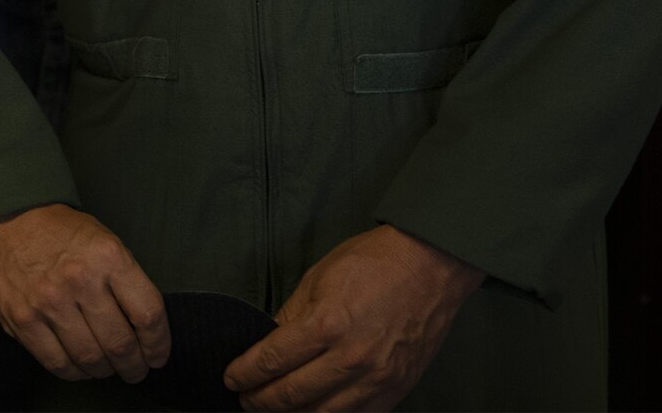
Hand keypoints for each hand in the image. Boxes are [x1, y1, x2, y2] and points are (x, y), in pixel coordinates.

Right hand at [0, 203, 169, 383]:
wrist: (8, 218)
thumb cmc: (62, 232)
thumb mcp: (104, 240)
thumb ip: (125, 281)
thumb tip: (144, 330)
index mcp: (108, 256)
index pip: (148, 314)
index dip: (159, 344)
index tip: (157, 355)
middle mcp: (80, 279)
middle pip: (121, 344)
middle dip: (134, 366)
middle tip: (136, 369)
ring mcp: (49, 302)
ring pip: (91, 359)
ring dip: (105, 371)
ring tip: (107, 367)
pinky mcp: (23, 320)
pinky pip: (57, 363)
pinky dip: (75, 372)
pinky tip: (80, 366)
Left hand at [223, 225, 482, 410]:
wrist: (429, 266)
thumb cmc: (372, 263)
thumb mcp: (318, 278)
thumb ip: (291, 316)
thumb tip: (269, 342)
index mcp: (326, 324)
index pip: (272, 360)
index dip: (245, 373)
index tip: (232, 378)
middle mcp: (351, 358)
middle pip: (292, 394)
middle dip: (261, 400)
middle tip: (246, 399)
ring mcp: (376, 378)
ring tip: (275, 409)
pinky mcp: (396, 389)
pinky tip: (314, 412)